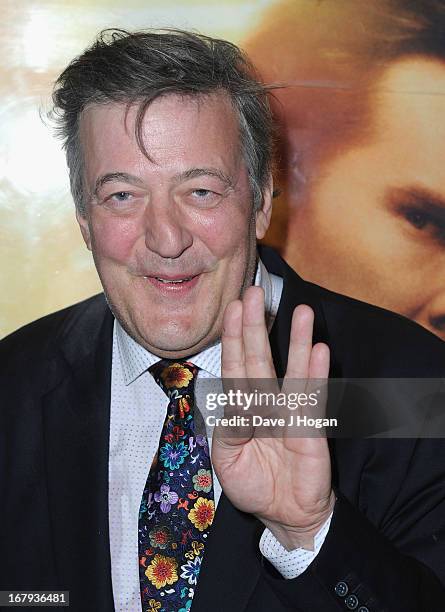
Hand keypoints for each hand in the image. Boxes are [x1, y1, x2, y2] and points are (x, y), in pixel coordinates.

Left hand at [212, 286, 334, 549]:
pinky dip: (316, 375)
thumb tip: (233, 405)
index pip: (236, 366)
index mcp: (242, 407)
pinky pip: (313, 398)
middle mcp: (266, 401)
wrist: (283, 513)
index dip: (234, 338)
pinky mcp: (311, 427)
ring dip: (297, 340)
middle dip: (256, 326)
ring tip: (302, 311)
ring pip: (293, 370)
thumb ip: (229, 431)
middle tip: (254, 292)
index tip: (231, 308)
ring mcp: (290, 411)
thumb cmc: (253, 482)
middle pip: (260, 358)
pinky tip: (319, 351)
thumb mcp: (227, 460)